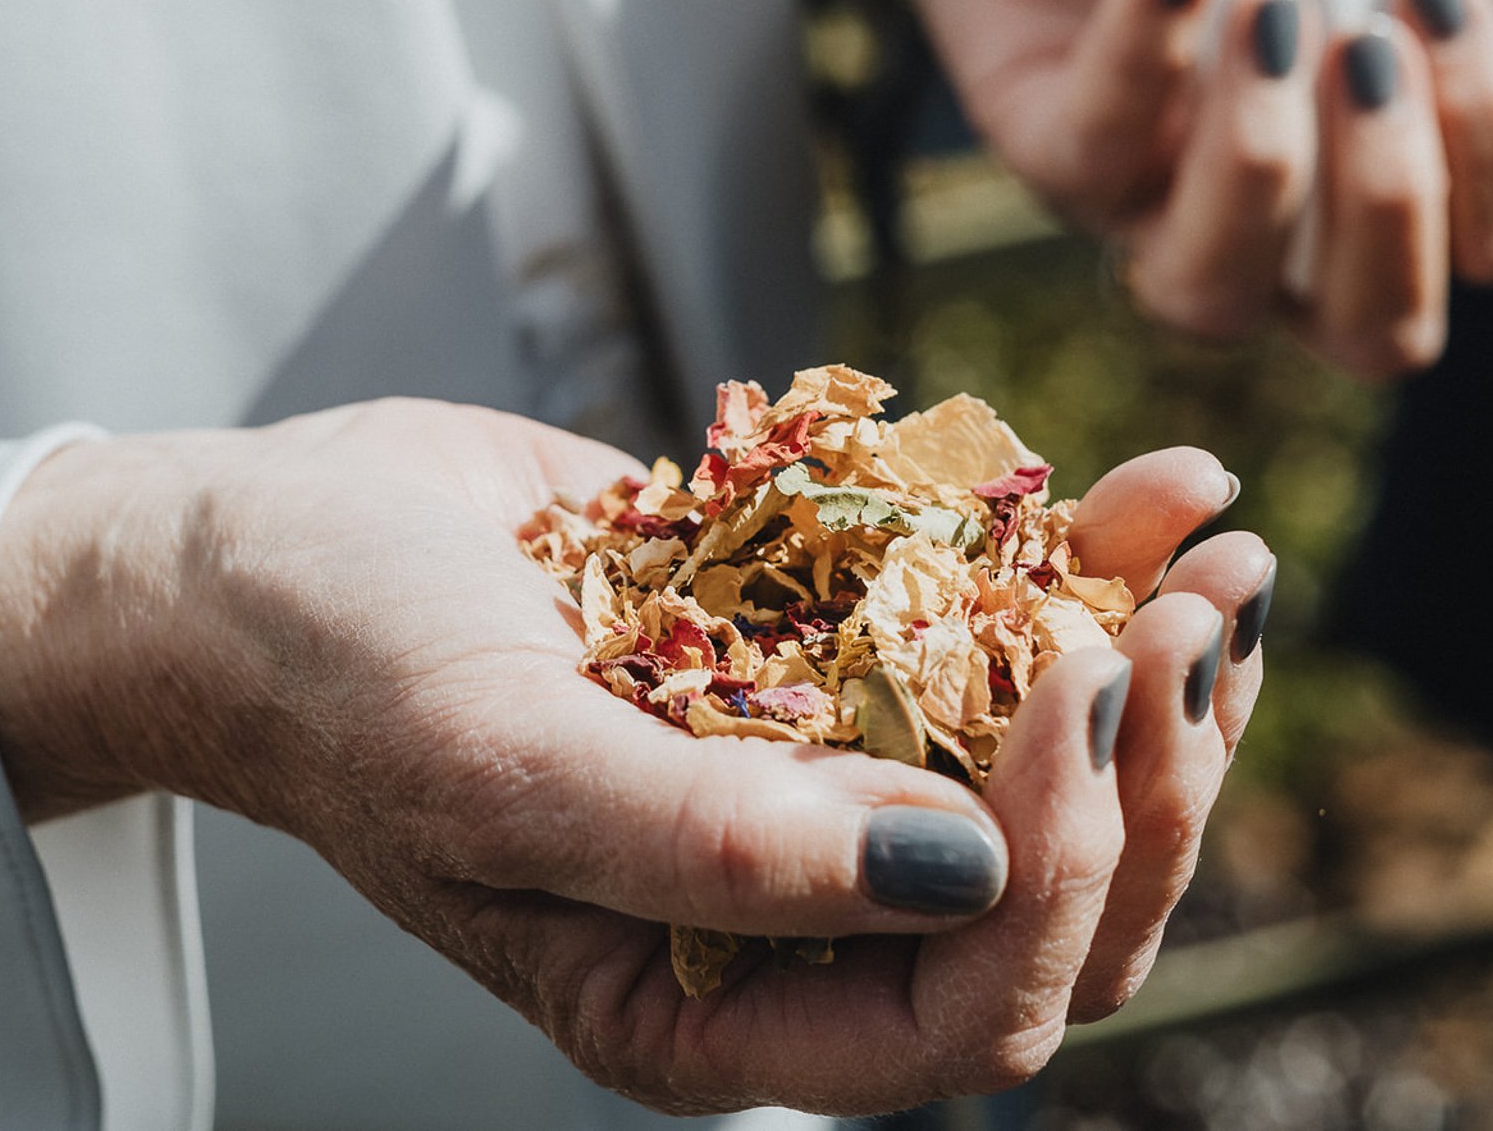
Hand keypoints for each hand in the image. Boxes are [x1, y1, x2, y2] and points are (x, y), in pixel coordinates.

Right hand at [0, 399, 1271, 1112]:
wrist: (268, 549)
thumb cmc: (339, 676)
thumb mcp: (499, 771)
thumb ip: (715, 849)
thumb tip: (964, 887)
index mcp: (703, 998)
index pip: (959, 1010)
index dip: (1060, 878)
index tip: (1073, 690)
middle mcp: (780, 901)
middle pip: (1046, 903)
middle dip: (1146, 776)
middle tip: (1193, 625)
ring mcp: (808, 765)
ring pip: (1047, 765)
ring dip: (1155, 664)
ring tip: (1224, 555)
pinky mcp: (812, 640)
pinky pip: (981, 622)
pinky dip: (1080, 552)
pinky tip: (1151, 482)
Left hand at [851, 0, 1492, 380]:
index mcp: (1377, 182)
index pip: (1487, 250)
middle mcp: (1268, 229)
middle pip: (1371, 331)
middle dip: (1393, 202)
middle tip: (1370, 44)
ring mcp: (1147, 205)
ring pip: (1208, 296)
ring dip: (1263, 164)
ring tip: (1274, 11)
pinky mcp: (1036, 151)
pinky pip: (1086, 154)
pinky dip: (1145, 57)